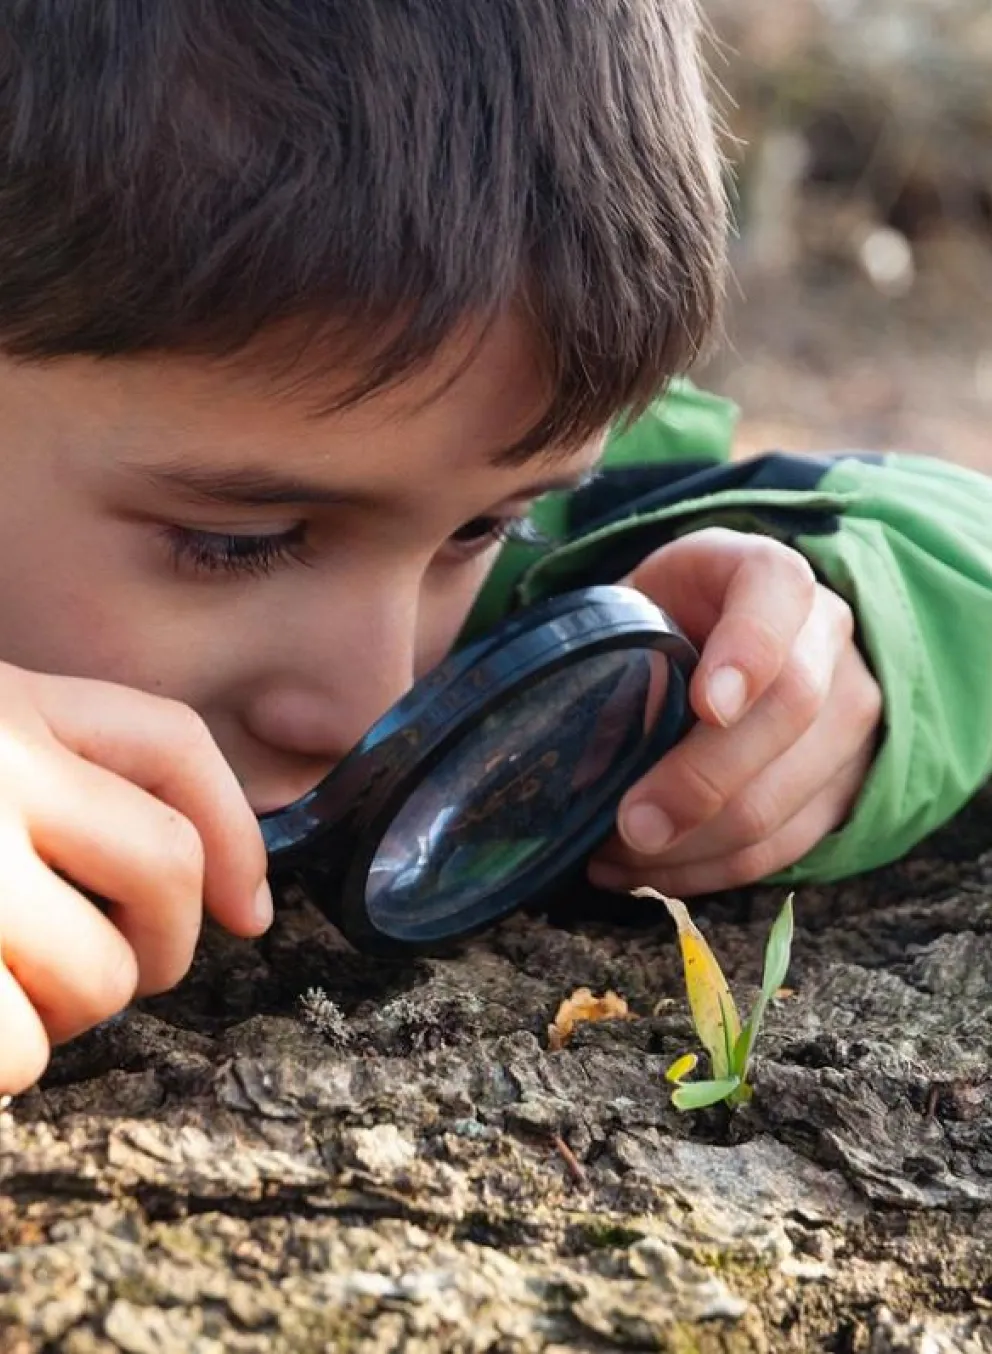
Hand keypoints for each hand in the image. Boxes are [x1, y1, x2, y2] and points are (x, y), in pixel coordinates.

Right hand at [0, 663, 270, 1095]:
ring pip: (102, 975)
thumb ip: (47, 788)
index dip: (232, 831)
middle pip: (164, 863)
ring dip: (63, 1014)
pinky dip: (2, 1066)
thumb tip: (233, 905)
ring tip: (2, 994)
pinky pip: (19, 1053)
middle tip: (108, 978)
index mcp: (1, 705)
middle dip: (161, 945)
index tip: (251, 914)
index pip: (165, 740)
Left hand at [588, 528, 881, 896]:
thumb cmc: (663, 621)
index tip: (709, 705)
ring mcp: (848, 712)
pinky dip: (708, 871)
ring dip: (695, 843)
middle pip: (791, 709)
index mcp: (768, 574)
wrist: (723, 639)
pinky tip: (645, 874)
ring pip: (789, 794)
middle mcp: (827, 635)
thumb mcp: (631, 605)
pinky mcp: (845, 784)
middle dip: (704, 780)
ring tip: (615, 857)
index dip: (749, 650)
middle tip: (632, 824)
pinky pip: (784, 846)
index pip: (777, 591)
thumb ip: (611, 651)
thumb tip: (568, 747)